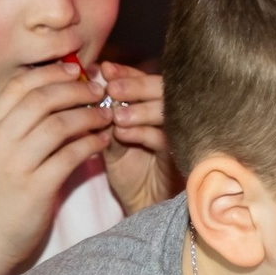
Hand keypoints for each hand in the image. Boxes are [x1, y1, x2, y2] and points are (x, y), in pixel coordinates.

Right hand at [0, 63, 115, 272]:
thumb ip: (16, 126)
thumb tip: (52, 96)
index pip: (19, 85)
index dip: (51, 73)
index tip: (77, 70)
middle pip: (42, 99)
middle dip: (76, 89)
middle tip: (99, 89)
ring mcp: (15, 165)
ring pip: (59, 124)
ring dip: (89, 115)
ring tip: (107, 114)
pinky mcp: (35, 188)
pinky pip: (70, 155)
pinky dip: (92, 143)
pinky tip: (104, 140)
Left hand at [96, 62, 171, 212]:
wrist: (143, 204)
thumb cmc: (129, 171)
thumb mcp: (112, 138)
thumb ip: (105, 114)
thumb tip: (93, 82)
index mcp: (155, 106)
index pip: (145, 79)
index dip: (126, 73)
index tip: (105, 70)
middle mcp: (173, 116)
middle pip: (162, 88)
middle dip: (135, 85)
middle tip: (111, 88)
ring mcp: (180, 135)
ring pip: (167, 111)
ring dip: (140, 109)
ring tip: (116, 114)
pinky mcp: (182, 156)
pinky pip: (165, 139)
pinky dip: (143, 133)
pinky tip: (122, 133)